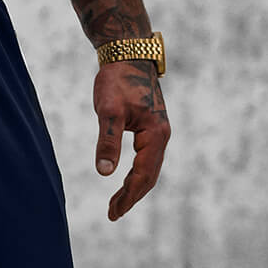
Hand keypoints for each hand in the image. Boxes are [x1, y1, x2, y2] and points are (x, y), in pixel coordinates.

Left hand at [93, 59, 170, 220]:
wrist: (128, 53)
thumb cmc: (117, 79)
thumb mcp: (108, 112)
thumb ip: (107, 142)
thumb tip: (105, 173)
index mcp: (155, 134)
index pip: (143, 175)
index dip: (128, 196)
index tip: (113, 214)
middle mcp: (162, 135)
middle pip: (149, 176)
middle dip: (131, 197)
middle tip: (113, 215)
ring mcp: (158, 131)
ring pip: (149, 169)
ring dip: (134, 188)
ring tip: (116, 204)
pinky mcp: (152, 127)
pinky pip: (147, 159)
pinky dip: (136, 174)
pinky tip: (124, 180)